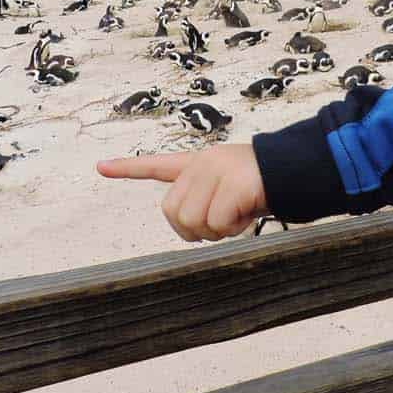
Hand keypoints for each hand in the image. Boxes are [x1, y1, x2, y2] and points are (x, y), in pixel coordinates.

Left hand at [97, 144, 268, 241]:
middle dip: (195, 228)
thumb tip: (186, 227)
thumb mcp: (224, 190)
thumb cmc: (258, 187)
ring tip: (236, 213)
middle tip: (220, 220)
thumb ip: (200, 201)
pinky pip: (218, 223)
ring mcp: (216, 171)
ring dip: (216, 230)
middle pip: (173, 213)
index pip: (156, 165)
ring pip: (193, 221)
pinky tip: (245, 213)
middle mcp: (201, 164)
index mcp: (196, 163)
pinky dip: (232, 228)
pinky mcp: (232, 183)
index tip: (101, 166)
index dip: (128, 168)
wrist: (291, 171)